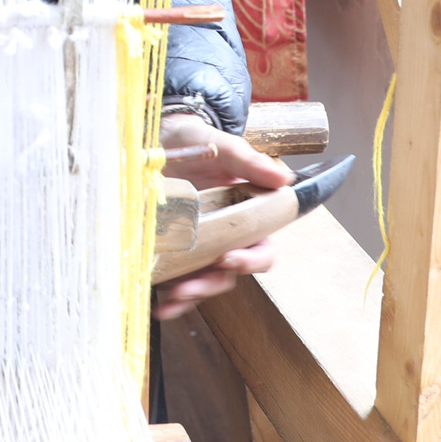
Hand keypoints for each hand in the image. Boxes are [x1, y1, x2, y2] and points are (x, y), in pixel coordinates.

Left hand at [152, 112, 294, 319]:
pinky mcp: (173, 248)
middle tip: (189, 287)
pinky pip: (175, 278)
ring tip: (170, 298)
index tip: (228, 258)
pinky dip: (169, 295)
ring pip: (203, 281)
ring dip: (189, 295)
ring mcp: (198, 245)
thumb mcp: (223, 146)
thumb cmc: (198, 141)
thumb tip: (283, 179)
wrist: (161, 138)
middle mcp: (226, 236)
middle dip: (211, 284)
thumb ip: (249, 161)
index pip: (262, 250)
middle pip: (229, 273)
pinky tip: (157, 303)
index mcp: (248, 217)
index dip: (251, 261)